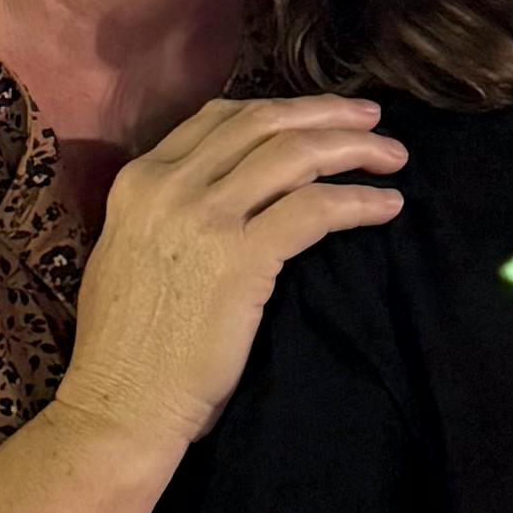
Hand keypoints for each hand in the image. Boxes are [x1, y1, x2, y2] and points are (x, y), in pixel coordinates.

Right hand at [57, 92, 403, 465]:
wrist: (119, 403)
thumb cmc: (126, 344)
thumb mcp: (129, 249)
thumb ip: (169, 209)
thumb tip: (225, 191)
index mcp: (140, 179)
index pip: (222, 117)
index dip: (282, 109)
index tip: (322, 115)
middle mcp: (171, 184)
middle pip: (265, 122)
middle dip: (327, 113)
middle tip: (372, 118)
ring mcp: (205, 217)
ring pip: (295, 154)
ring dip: (354, 148)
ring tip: (392, 158)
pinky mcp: (242, 257)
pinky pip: (315, 209)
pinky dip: (358, 201)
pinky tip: (385, 206)